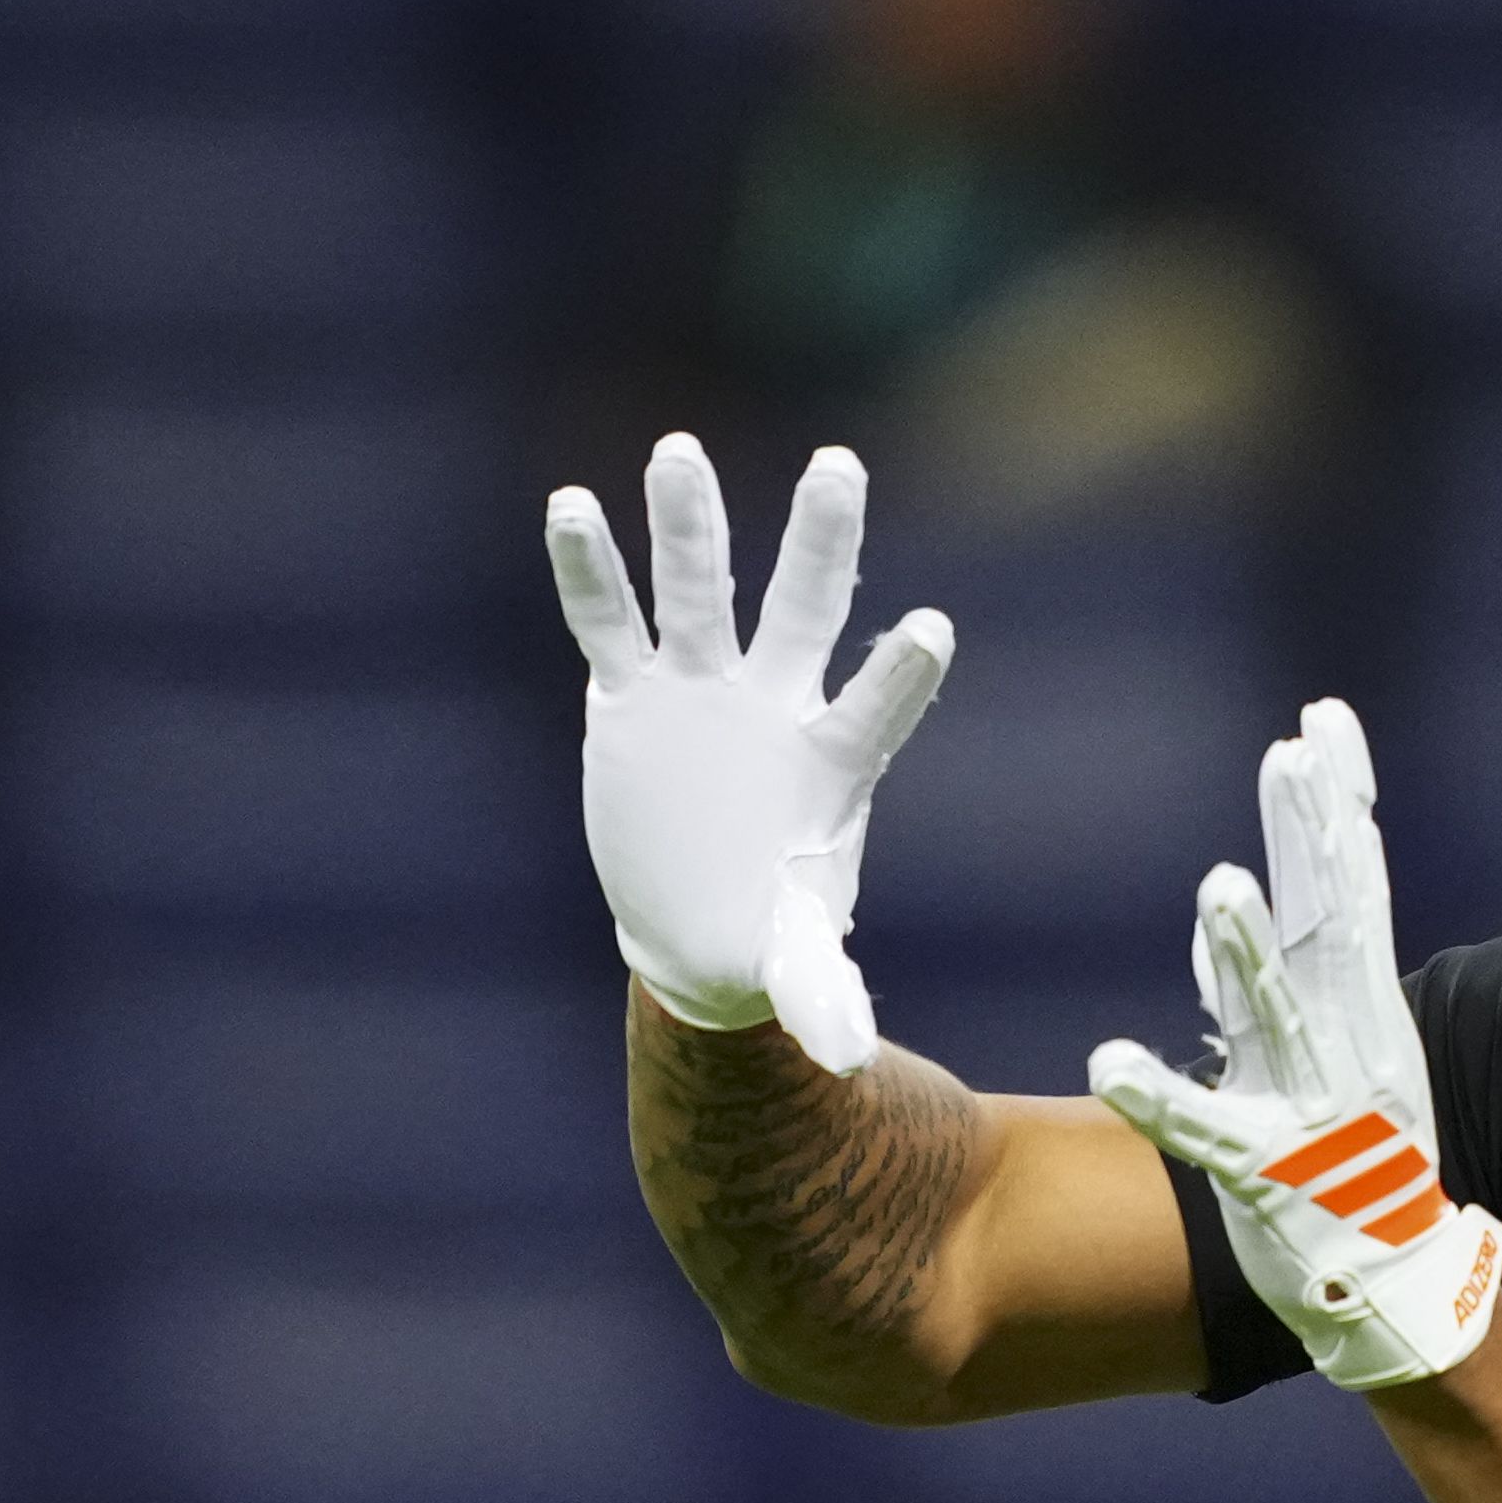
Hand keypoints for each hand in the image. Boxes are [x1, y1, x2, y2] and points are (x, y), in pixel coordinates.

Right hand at [546, 434, 952, 1076]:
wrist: (700, 929)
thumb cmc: (767, 933)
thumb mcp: (793, 964)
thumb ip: (820, 992)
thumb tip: (844, 1052)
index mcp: (830, 766)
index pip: (875, 709)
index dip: (900, 674)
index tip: (932, 629)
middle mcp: (773, 706)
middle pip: (803, 610)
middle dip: (820, 542)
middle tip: (841, 466)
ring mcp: (702, 693)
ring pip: (699, 592)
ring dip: (690, 525)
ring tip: (678, 450)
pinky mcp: (634, 700)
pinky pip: (608, 624)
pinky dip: (589, 571)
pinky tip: (569, 506)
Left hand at [1089, 700, 1501, 1389]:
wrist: (1396, 1281)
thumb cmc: (1359, 1155)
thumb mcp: (1337, 1050)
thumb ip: (1280, 978)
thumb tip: (1232, 907)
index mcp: (1362, 1007)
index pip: (1353, 885)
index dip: (1337, 803)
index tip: (1324, 723)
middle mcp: (1345, 1043)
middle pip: (1329, 923)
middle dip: (1312, 839)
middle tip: (1295, 756)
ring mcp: (1311, 1106)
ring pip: (1275, 1016)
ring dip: (1247, 954)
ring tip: (1221, 887)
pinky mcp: (1265, 1172)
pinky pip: (1199, 1129)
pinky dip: (1155, 1095)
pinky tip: (1106, 1061)